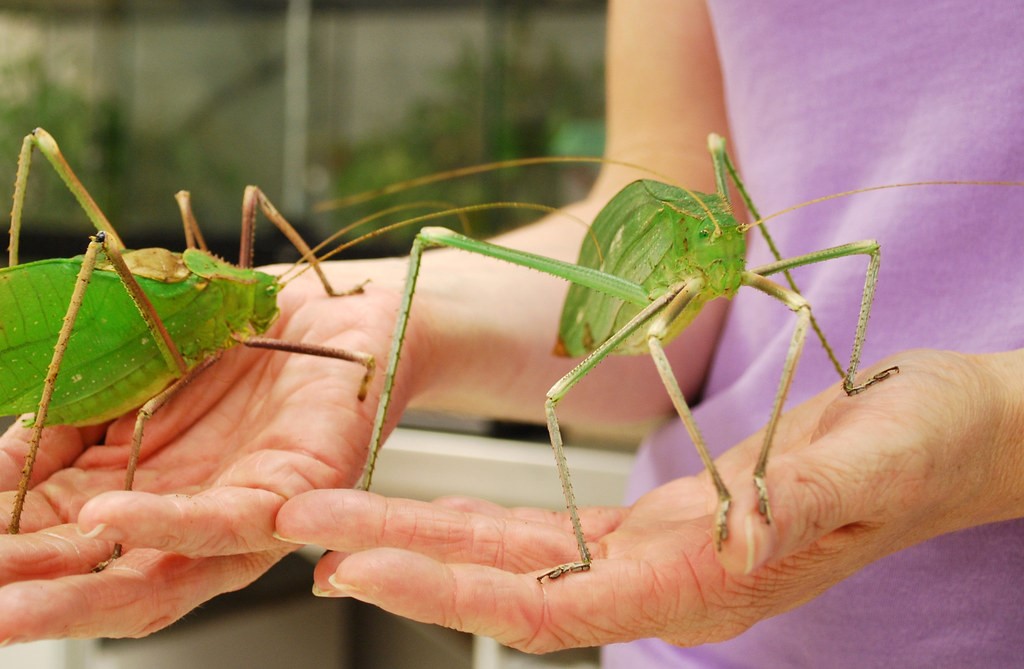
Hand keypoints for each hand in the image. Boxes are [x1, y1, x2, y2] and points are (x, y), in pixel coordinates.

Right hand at [0, 267, 399, 642]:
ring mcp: (242, 515)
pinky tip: (109, 518)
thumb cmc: (236, 344)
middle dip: (30, 601)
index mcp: (141, 494)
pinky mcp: (297, 491)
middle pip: (102, 583)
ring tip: (8, 600)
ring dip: (80, 594)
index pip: (57, 545)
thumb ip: (64, 426)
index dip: (5, 557)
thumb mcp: (128, 379)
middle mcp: (189, 520)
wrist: (331, 309)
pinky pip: (231, 521)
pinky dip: (166, 522)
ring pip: (161, 576)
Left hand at [275, 349, 1023, 651]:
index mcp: (706, 578)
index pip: (556, 602)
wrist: (951, 436)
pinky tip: (422, 512)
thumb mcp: (882, 458)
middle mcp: (664, 579)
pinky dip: (473, 523)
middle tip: (301, 531)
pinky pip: (546, 534)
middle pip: (506, 583)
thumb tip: (737, 543)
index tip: (362, 565)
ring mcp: (654, 555)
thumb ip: (808, 502)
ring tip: (331, 521)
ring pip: (513, 559)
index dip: (454, 587)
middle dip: (399, 557)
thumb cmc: (927, 444)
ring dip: (418, 539)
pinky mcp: (654, 524)